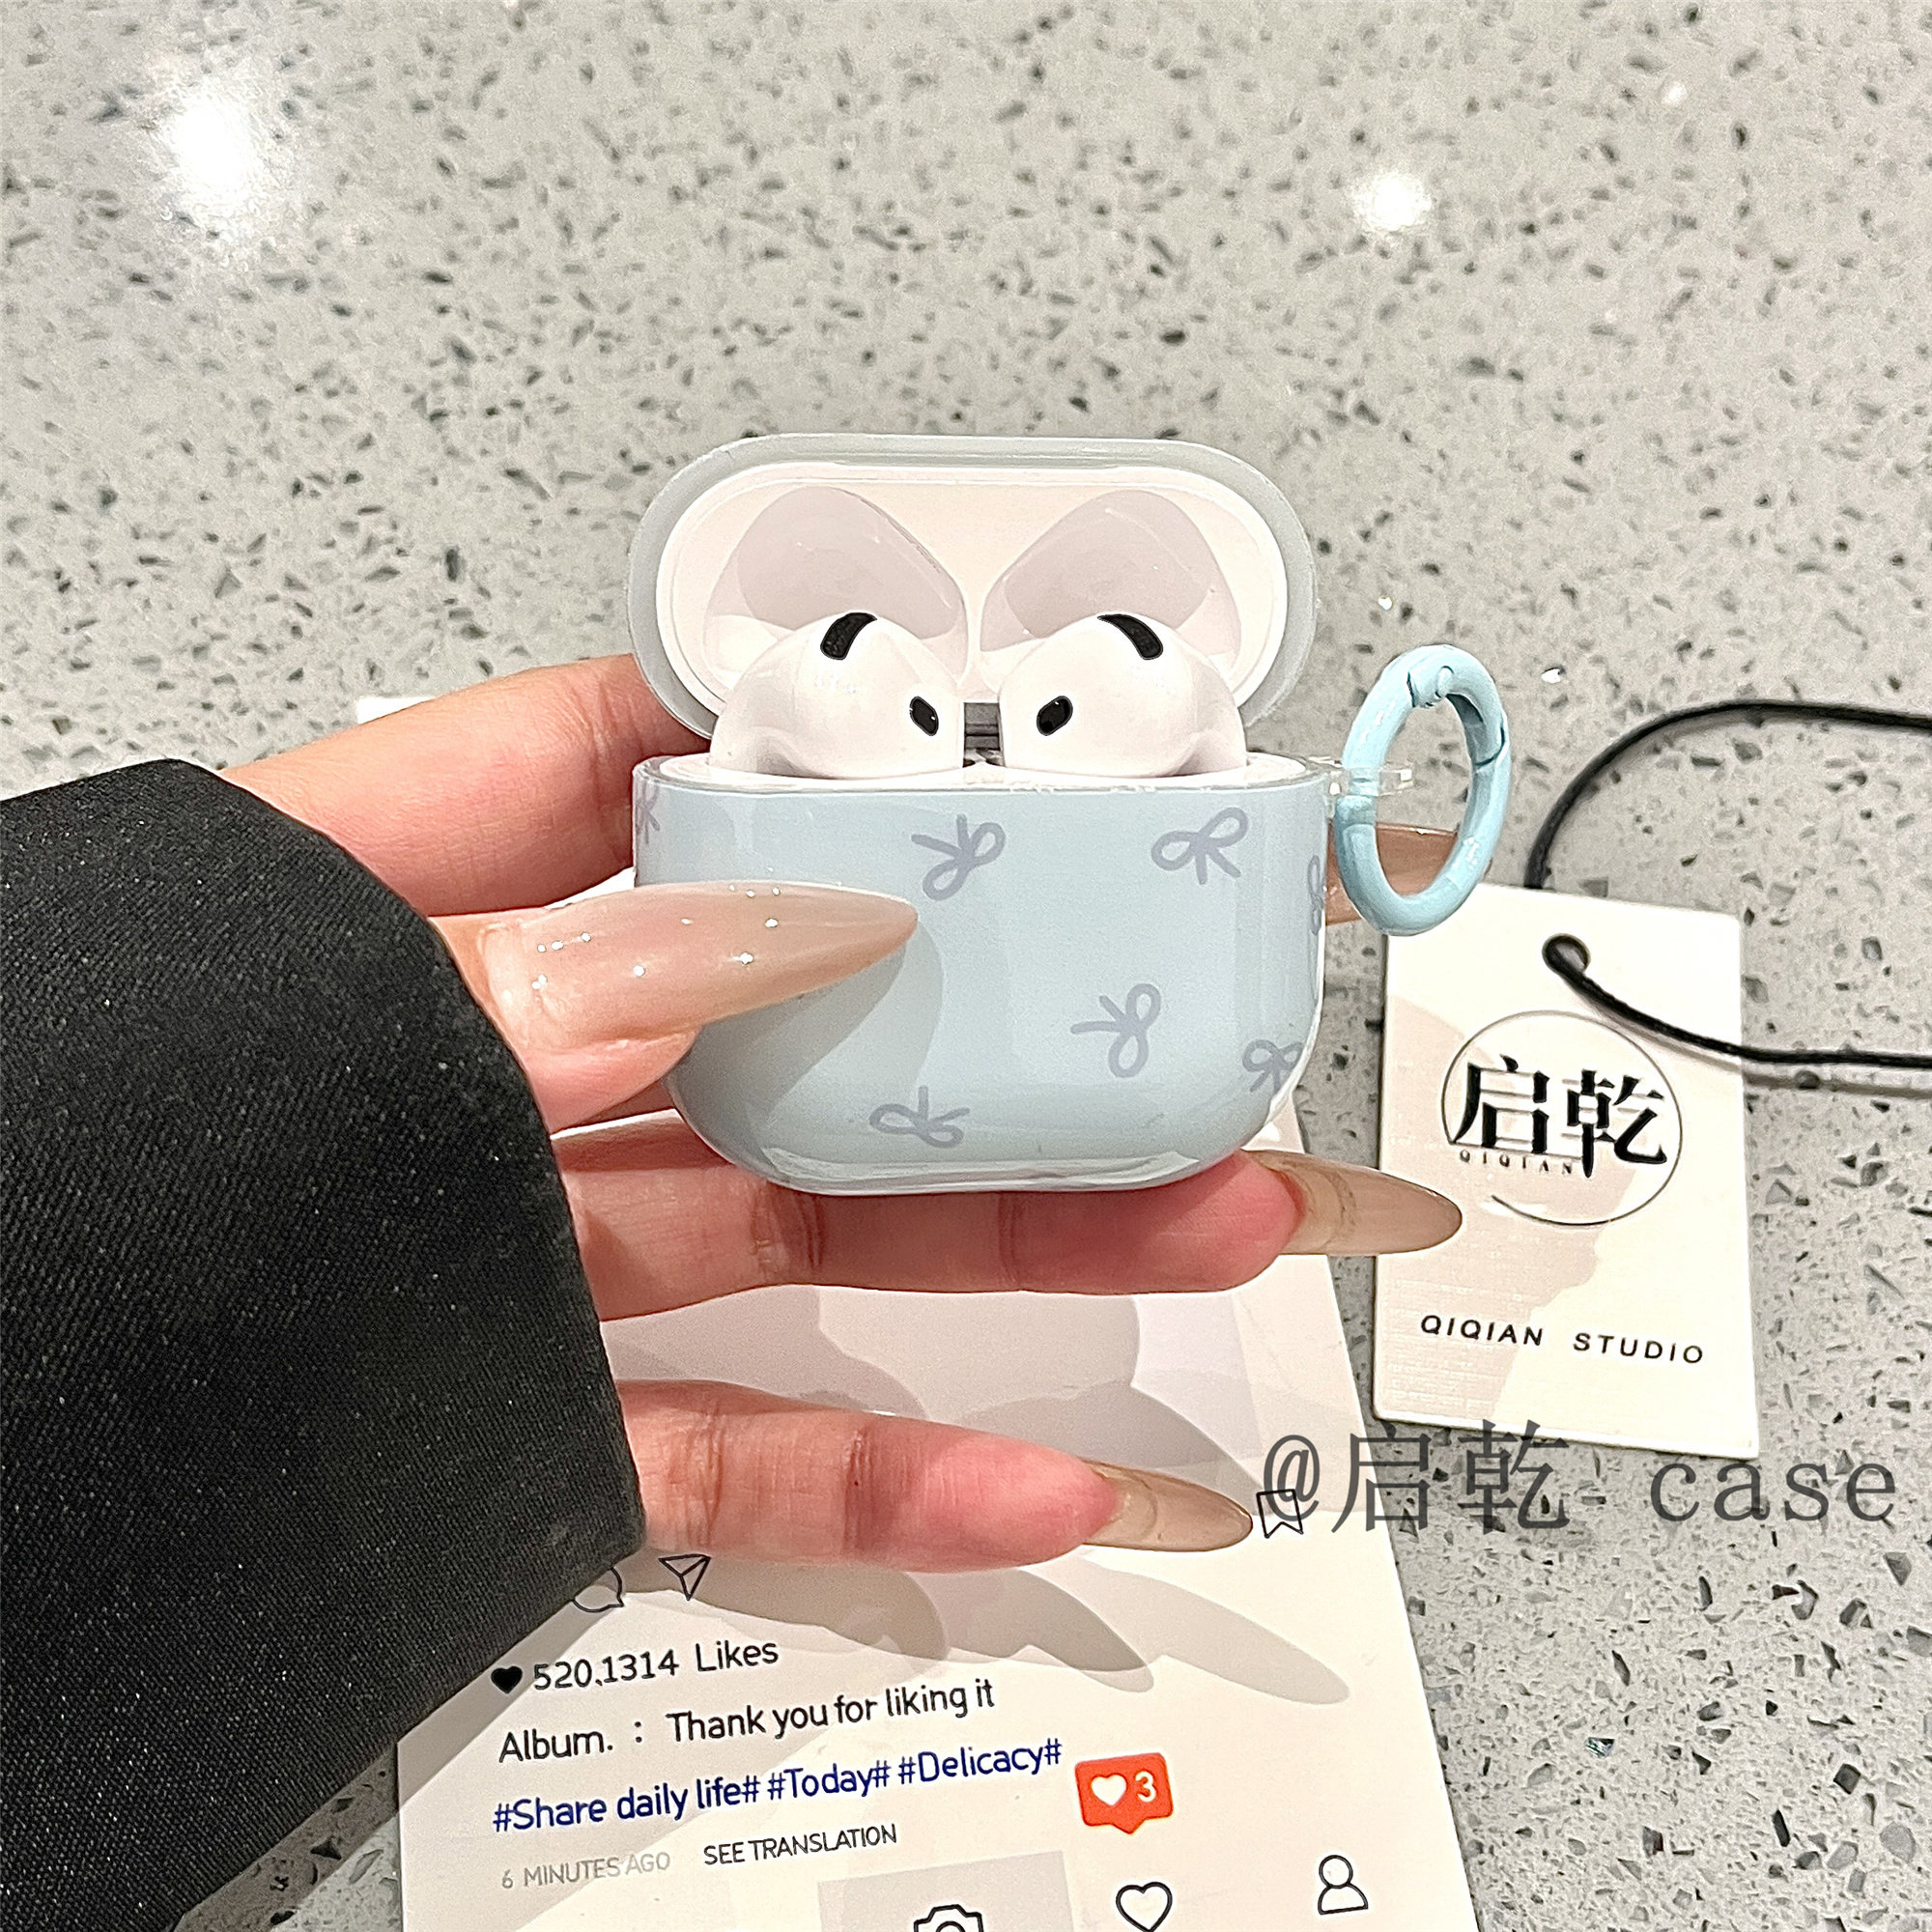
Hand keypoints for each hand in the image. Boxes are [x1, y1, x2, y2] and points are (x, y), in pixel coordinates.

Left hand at [231, 657, 1458, 1570]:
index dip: (849, 738)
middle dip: (1017, 1013)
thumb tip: (799, 921)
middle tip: (1197, 1009)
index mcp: (402, 890)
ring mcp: (522, 1254)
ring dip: (1022, 1246)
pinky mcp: (523, 1426)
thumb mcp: (301, 1013)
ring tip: (1217, 1222)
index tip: (1034, 743)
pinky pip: (730, 1447)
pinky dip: (882, 1475)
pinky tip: (1032, 1488)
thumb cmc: (49, 1154)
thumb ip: (544, 970)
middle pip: (805, 1009)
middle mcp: (492, 1057)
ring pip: (813, 1229)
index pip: (656, 758)